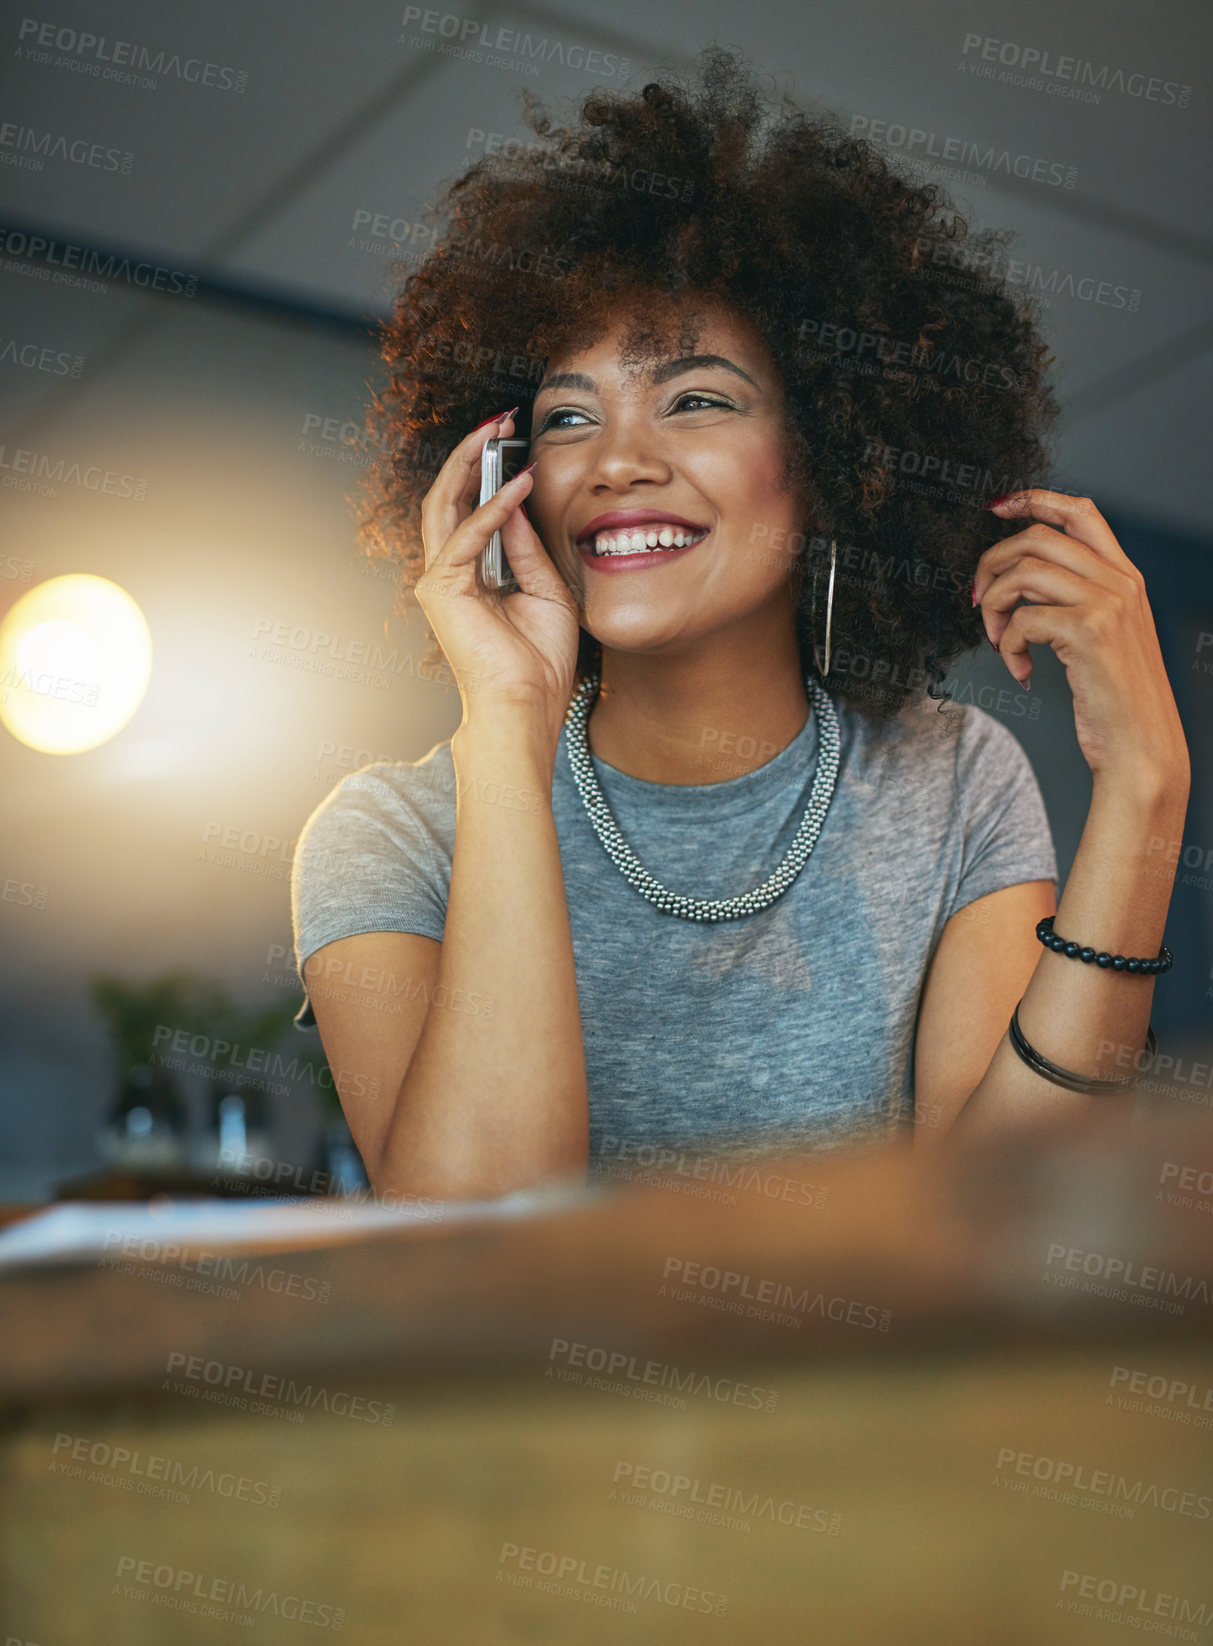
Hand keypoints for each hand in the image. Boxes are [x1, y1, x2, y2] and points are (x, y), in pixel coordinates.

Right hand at [416, 410, 581, 742]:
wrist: (527, 703)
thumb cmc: (538, 661)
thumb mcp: (546, 590)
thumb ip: (527, 548)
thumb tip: (517, 504)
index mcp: (471, 574)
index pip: (469, 509)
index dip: (486, 471)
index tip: (513, 439)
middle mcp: (448, 573)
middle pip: (448, 498)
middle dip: (470, 453)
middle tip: (498, 419)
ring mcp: (440, 580)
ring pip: (444, 505)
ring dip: (468, 464)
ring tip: (495, 431)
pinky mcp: (442, 589)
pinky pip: (466, 535)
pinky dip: (491, 507)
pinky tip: (517, 485)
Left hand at [975, 489, 1188, 786]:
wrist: (1140, 746)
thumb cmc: (1115, 698)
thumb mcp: (1106, 635)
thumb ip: (1077, 598)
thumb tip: (1020, 577)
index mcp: (1125, 576)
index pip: (1081, 511)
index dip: (1034, 500)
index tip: (996, 509)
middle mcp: (1120, 582)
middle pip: (1037, 537)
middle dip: (992, 563)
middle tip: (977, 600)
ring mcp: (1106, 604)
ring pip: (1023, 573)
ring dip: (994, 607)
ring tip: (998, 639)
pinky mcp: (1087, 631)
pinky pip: (1022, 619)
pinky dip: (1007, 646)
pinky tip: (1020, 671)